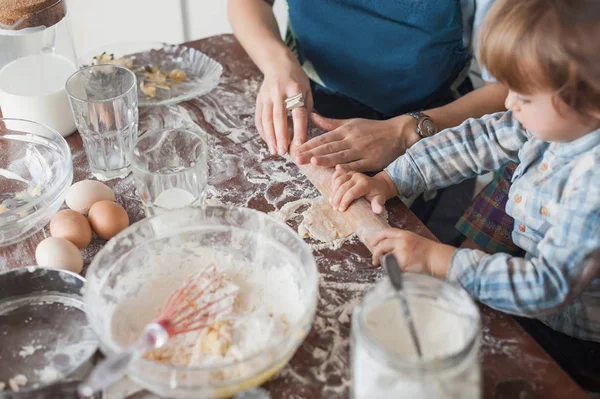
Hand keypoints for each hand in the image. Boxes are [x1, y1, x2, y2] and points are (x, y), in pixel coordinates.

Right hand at [256, 54, 312, 154]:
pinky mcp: (259, 99)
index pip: (297, 112)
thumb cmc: (297, 80)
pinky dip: (263, 131)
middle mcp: (279, 92)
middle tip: (283, 152)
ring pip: (266, 119)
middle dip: (281, 136)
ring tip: (274, 150)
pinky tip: (268, 142)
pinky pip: (259, 118)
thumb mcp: (307, 90)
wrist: (278, 63)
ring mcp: (266, 95)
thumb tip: (306, 130)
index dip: (298, 129)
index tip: (299, 144)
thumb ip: (307, 108)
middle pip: (279, 117)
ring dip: (270, 137)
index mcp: (295, 89)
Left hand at [295, 113, 420, 170]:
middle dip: (312, 153)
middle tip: (297, 158)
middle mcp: (351, 140)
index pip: (324, 138)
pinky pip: (357, 166)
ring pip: (341, 156)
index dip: (309, 144)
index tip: (296, 149)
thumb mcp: (351, 122)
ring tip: (312, 162)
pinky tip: (337, 170)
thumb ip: (330, 123)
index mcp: (345, 130)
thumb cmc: (372, 129)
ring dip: (326, 160)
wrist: (397, 134)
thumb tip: (311, 116)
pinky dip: (348, 168)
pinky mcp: (371, 161)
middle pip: (329, 147)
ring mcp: (361, 151)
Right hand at [330, 166, 396, 212]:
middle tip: (334, 208)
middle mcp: (357, 176)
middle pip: (342, 187)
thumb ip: (378, 205)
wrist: (378, 185)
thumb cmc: (377, 195)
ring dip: (333, 191)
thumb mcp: (380, 200)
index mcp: (365, 183)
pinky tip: (332, 191)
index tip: (341, 210)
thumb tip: (378, 210)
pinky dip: (332, 182)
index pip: (351, 193)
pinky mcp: (348, 172)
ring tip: (332, 201)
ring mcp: (352, 173)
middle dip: (337, 199)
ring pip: (338, 180)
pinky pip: (337, 175)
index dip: (344, 202)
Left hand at [370, 229, 455, 276]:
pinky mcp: (402, 264)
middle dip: (376, 254)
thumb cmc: (428, 252)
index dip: (378, 238)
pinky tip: (400, 272)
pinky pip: (392, 268)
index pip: (387, 232)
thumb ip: (401, 242)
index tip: (373, 244)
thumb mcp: (414, 240)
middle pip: (382, 246)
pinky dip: (393, 271)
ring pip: (386, 258)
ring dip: (386, 264)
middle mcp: (401, 242)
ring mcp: (401, 253)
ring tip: (392, 268)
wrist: (437, 259)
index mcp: (405, 235)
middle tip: (375, 261)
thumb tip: (386, 249)